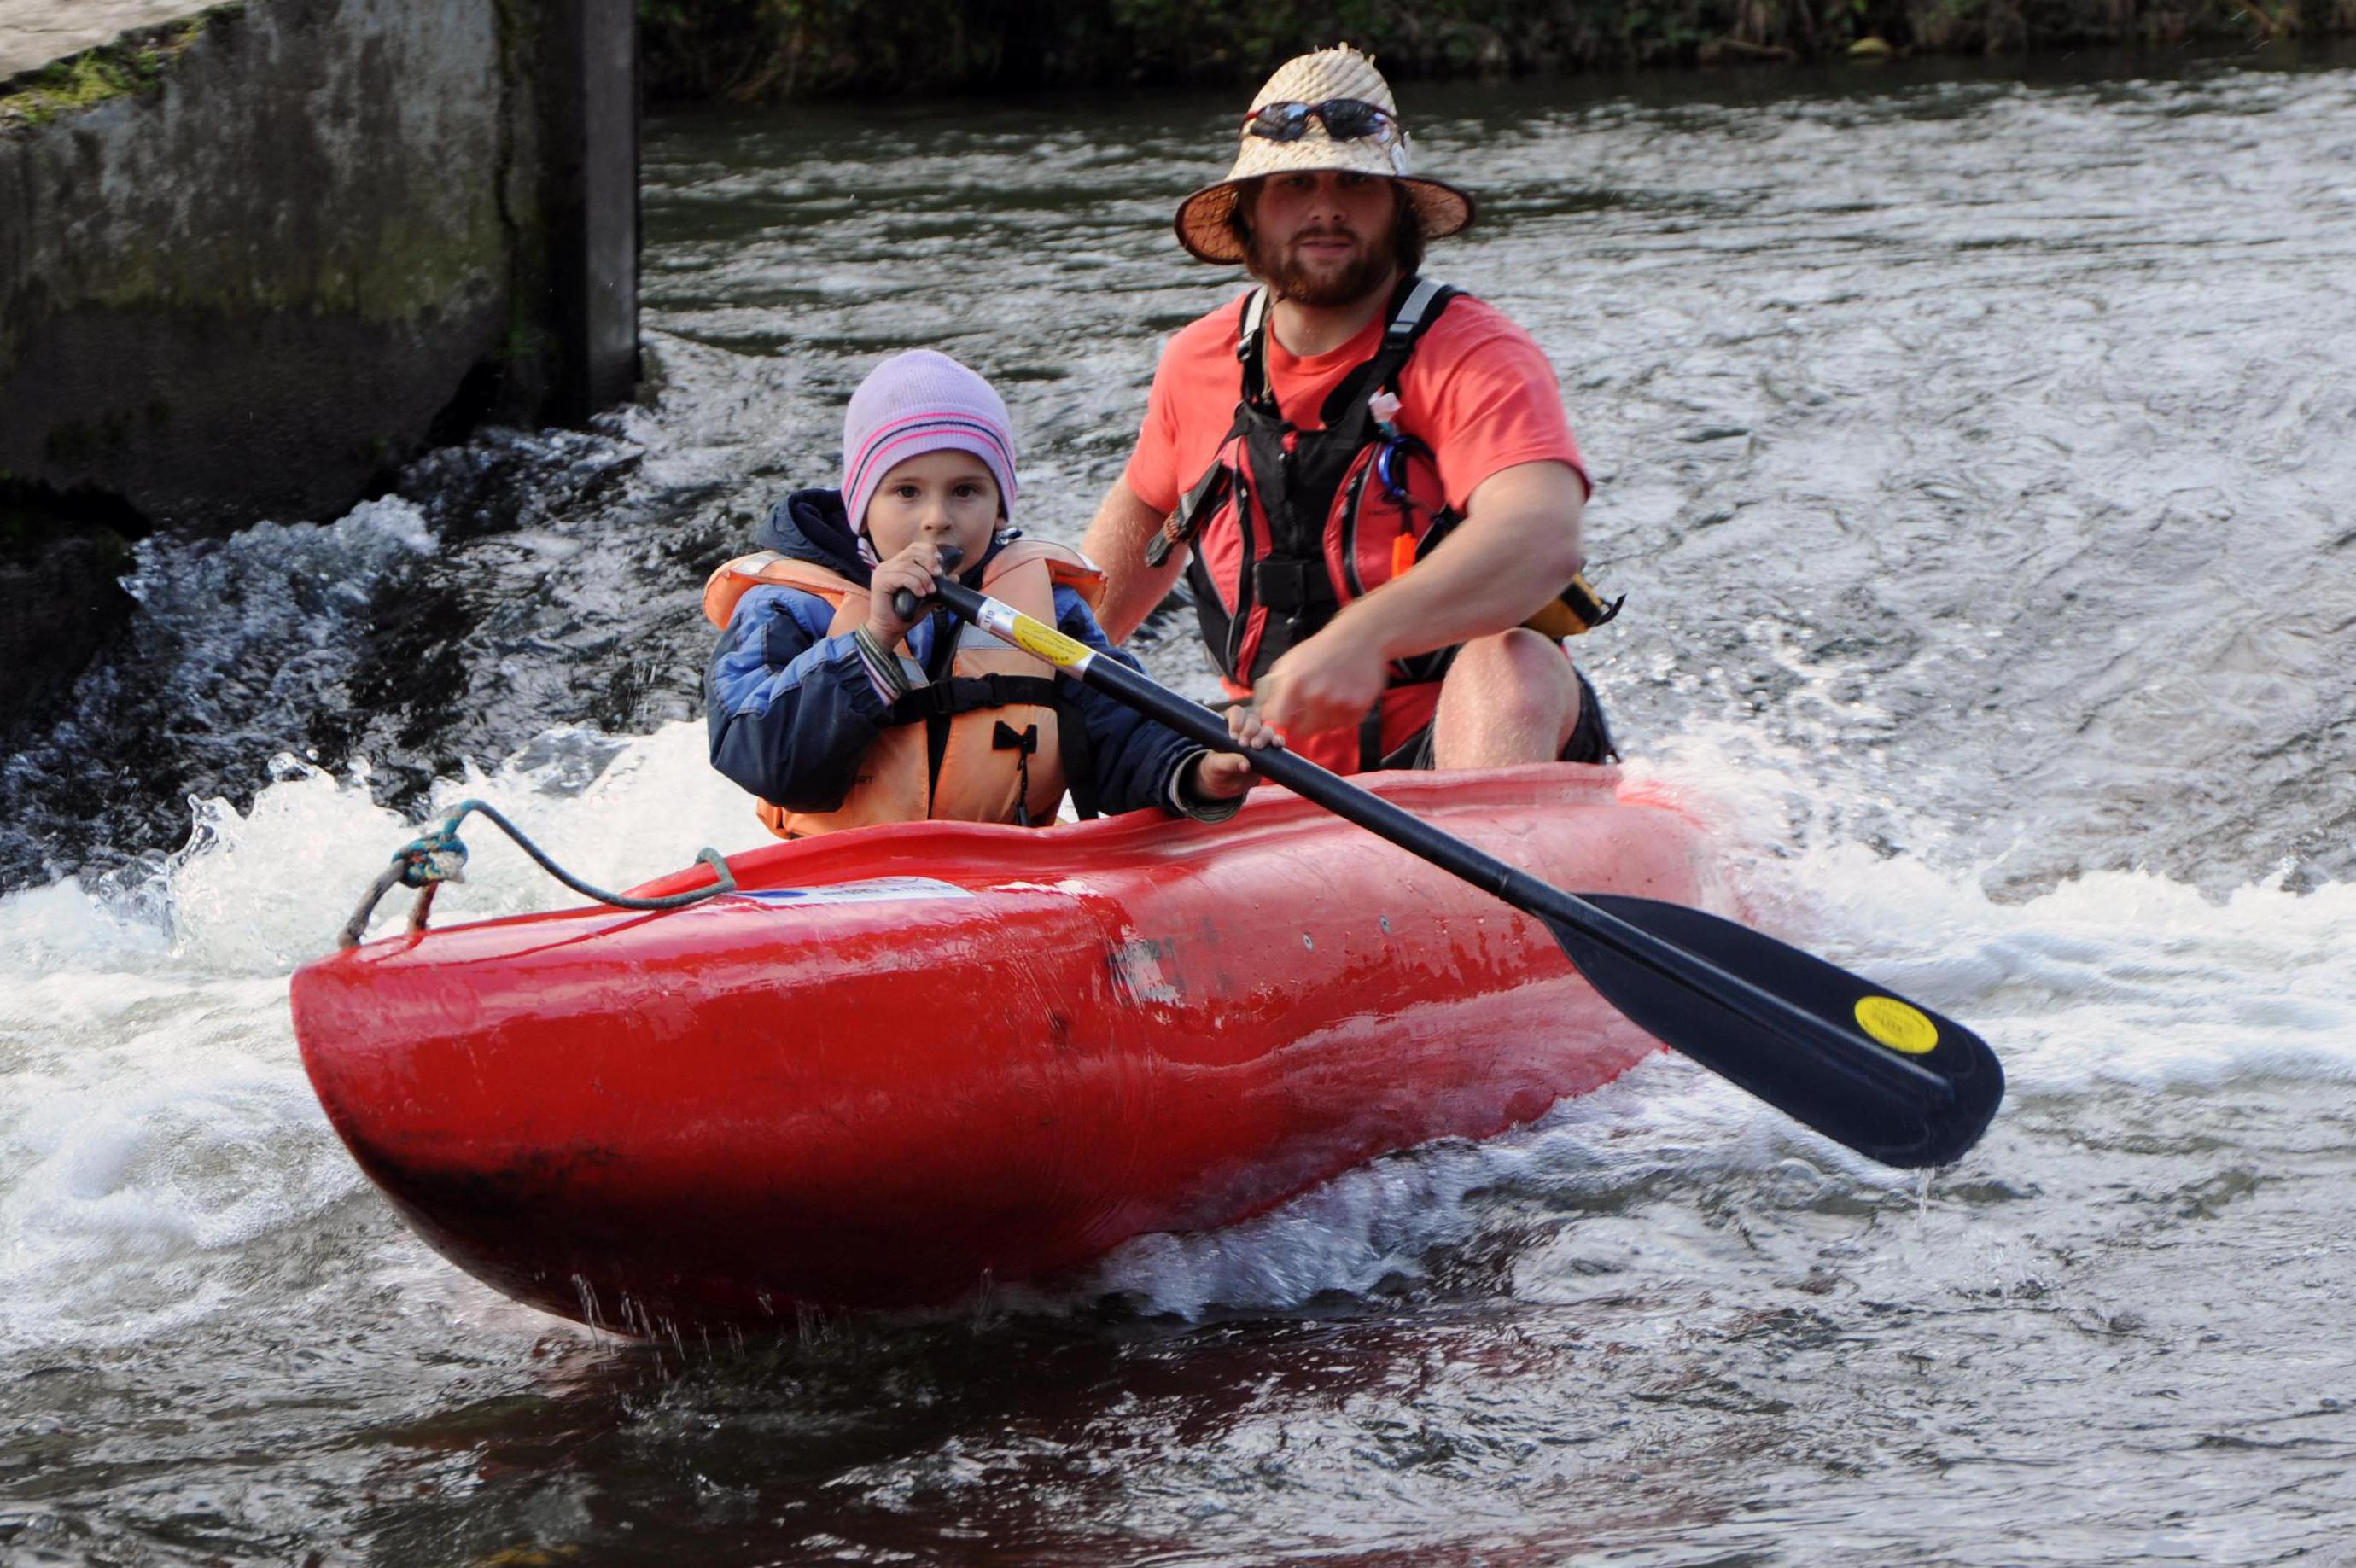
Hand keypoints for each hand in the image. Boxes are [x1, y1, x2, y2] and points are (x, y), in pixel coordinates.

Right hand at [864, 542, 948, 645]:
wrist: (889, 631)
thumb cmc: (906, 615)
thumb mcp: (927, 598)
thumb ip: (939, 586)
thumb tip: (955, 577)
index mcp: (897, 565)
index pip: (914, 548)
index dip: (929, 552)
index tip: (941, 564)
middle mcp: (888, 566)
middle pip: (912, 552)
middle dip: (929, 561)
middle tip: (939, 574)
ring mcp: (882, 572)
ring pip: (908, 565)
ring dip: (924, 577)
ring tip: (930, 591)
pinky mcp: (879, 582)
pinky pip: (901, 576)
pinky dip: (914, 584)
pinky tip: (921, 594)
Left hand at [1187, 704, 1280, 800]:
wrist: (1226, 784)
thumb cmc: (1217, 769)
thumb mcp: (1215, 766)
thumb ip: (1227, 763)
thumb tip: (1245, 764)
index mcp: (1229, 726)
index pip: (1236, 713)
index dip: (1236, 721)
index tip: (1234, 737)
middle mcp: (1246, 729)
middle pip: (1253, 720)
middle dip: (1249, 730)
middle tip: (1243, 744)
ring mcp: (1258, 738)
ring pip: (1266, 729)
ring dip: (1263, 736)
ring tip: (1256, 746)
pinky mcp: (1268, 751)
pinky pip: (1276, 741)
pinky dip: (1278, 741)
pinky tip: (1276, 745)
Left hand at [1251, 624, 1389, 739]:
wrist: (1358, 638)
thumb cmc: (1320, 650)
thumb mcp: (1288, 663)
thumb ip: (1272, 690)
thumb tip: (1264, 713)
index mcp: (1294, 683)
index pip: (1280, 720)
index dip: (1283, 718)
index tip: (1288, 714)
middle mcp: (1317, 695)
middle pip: (1302, 731)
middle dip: (1302, 721)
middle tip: (1308, 709)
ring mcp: (1339, 703)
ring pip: (1324, 729)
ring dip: (1323, 718)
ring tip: (1327, 698)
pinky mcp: (1358, 707)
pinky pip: (1343, 725)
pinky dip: (1341, 716)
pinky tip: (1341, 698)